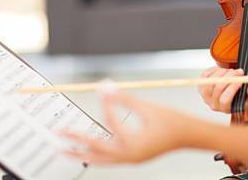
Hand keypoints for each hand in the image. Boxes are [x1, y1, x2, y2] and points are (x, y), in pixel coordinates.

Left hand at [62, 91, 198, 163]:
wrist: (189, 136)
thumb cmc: (172, 122)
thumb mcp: (148, 108)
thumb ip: (124, 99)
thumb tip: (106, 87)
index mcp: (134, 144)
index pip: (112, 122)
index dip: (106, 104)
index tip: (100, 91)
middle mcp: (129, 156)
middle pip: (95, 151)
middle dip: (76, 141)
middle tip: (58, 133)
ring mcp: (130, 160)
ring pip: (99, 159)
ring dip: (81, 153)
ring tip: (63, 149)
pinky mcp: (132, 158)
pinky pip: (108, 159)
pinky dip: (96, 154)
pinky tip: (87, 149)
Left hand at [198, 67, 247, 112]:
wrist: (232, 94)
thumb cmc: (241, 96)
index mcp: (225, 109)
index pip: (225, 100)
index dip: (233, 87)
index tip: (241, 78)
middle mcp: (213, 104)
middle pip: (218, 89)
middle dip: (229, 76)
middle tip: (238, 71)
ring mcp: (205, 96)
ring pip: (210, 81)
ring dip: (222, 72)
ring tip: (231, 71)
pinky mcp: (200, 86)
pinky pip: (205, 75)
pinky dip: (214, 70)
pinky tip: (222, 71)